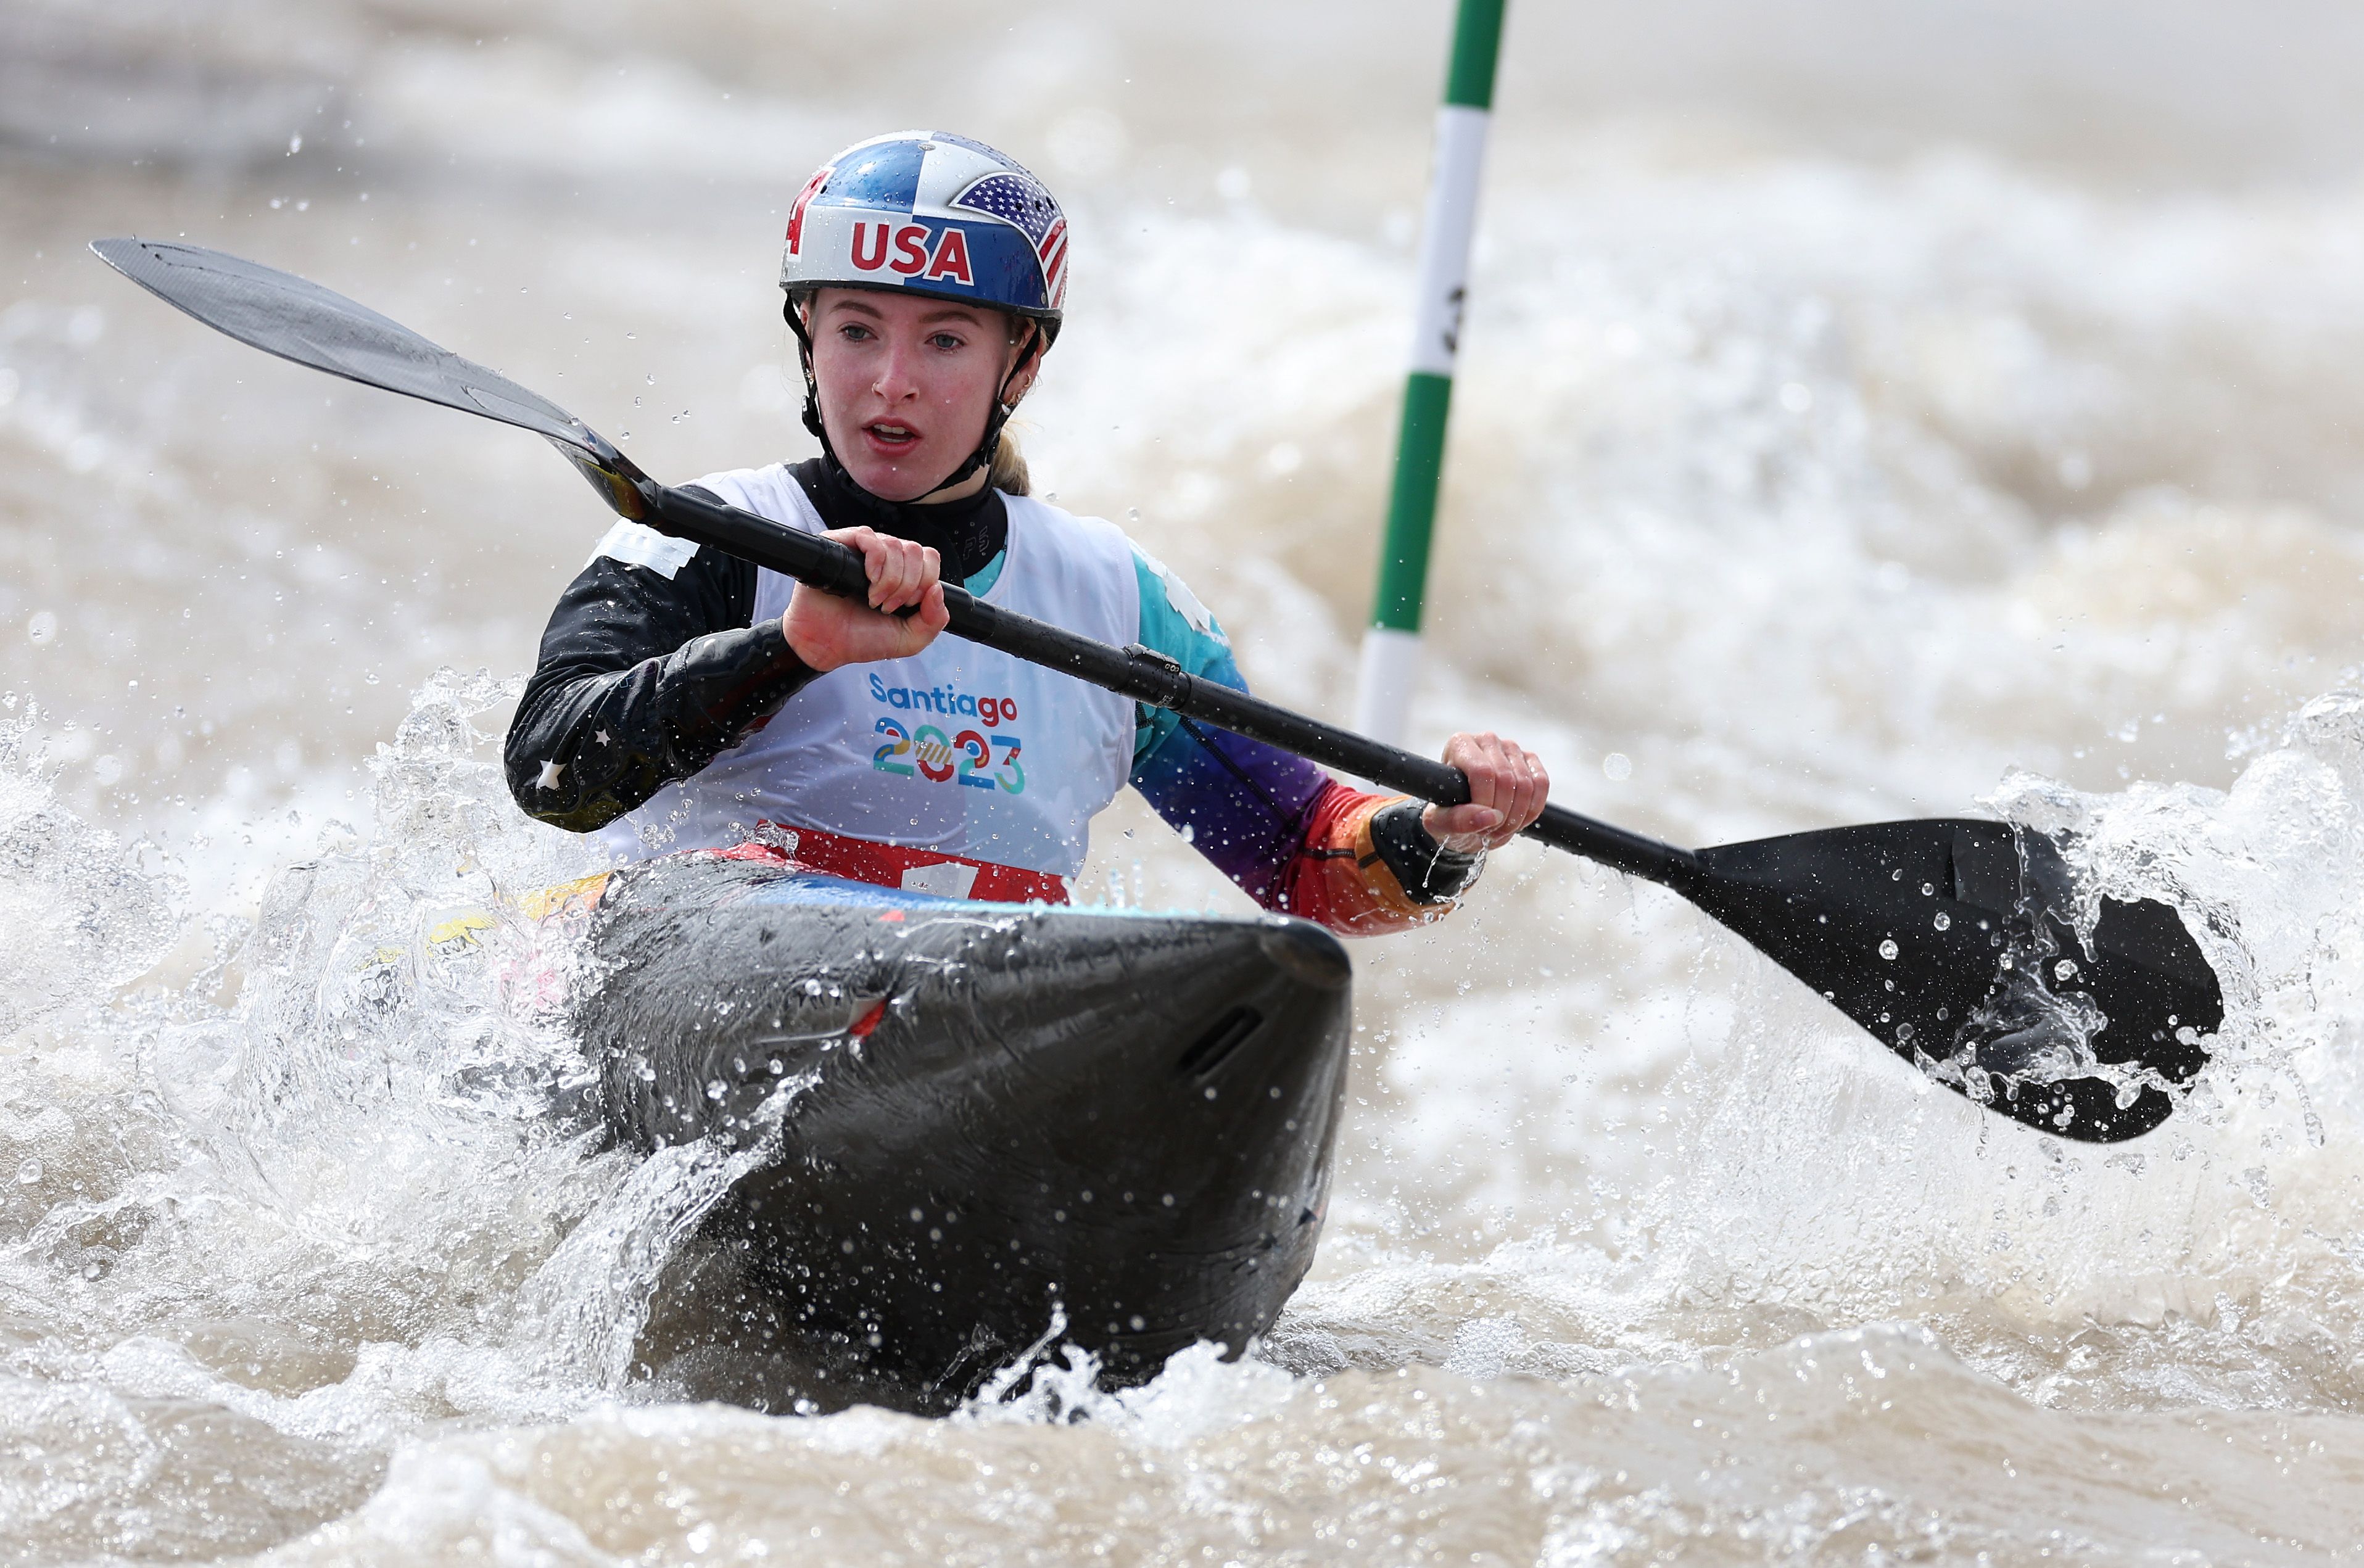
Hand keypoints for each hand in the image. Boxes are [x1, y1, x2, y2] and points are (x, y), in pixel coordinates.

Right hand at [782, 526, 950, 671]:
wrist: (825, 644)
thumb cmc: (862, 639)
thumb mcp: (910, 639)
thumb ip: (934, 621)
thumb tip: (938, 589)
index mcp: (904, 573)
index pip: (930, 558)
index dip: (926, 581)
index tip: (908, 606)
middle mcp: (886, 558)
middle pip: (916, 551)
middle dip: (907, 585)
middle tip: (887, 607)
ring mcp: (863, 549)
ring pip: (895, 545)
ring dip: (890, 579)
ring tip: (874, 600)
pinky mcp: (840, 544)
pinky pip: (868, 537)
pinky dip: (875, 561)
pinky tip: (868, 580)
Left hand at [1420, 731, 1548, 854]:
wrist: (1464, 817)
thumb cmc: (1448, 815)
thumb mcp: (1440, 823)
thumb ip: (1457, 820)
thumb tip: (1490, 816)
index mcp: (1460, 745)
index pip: (1482, 772)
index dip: (1485, 803)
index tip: (1479, 824)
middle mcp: (1486, 740)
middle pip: (1506, 779)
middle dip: (1501, 815)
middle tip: (1490, 832)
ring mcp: (1511, 748)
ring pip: (1526, 784)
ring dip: (1517, 816)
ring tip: (1500, 828)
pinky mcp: (1530, 759)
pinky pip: (1542, 783)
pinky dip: (1533, 808)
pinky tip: (1518, 819)